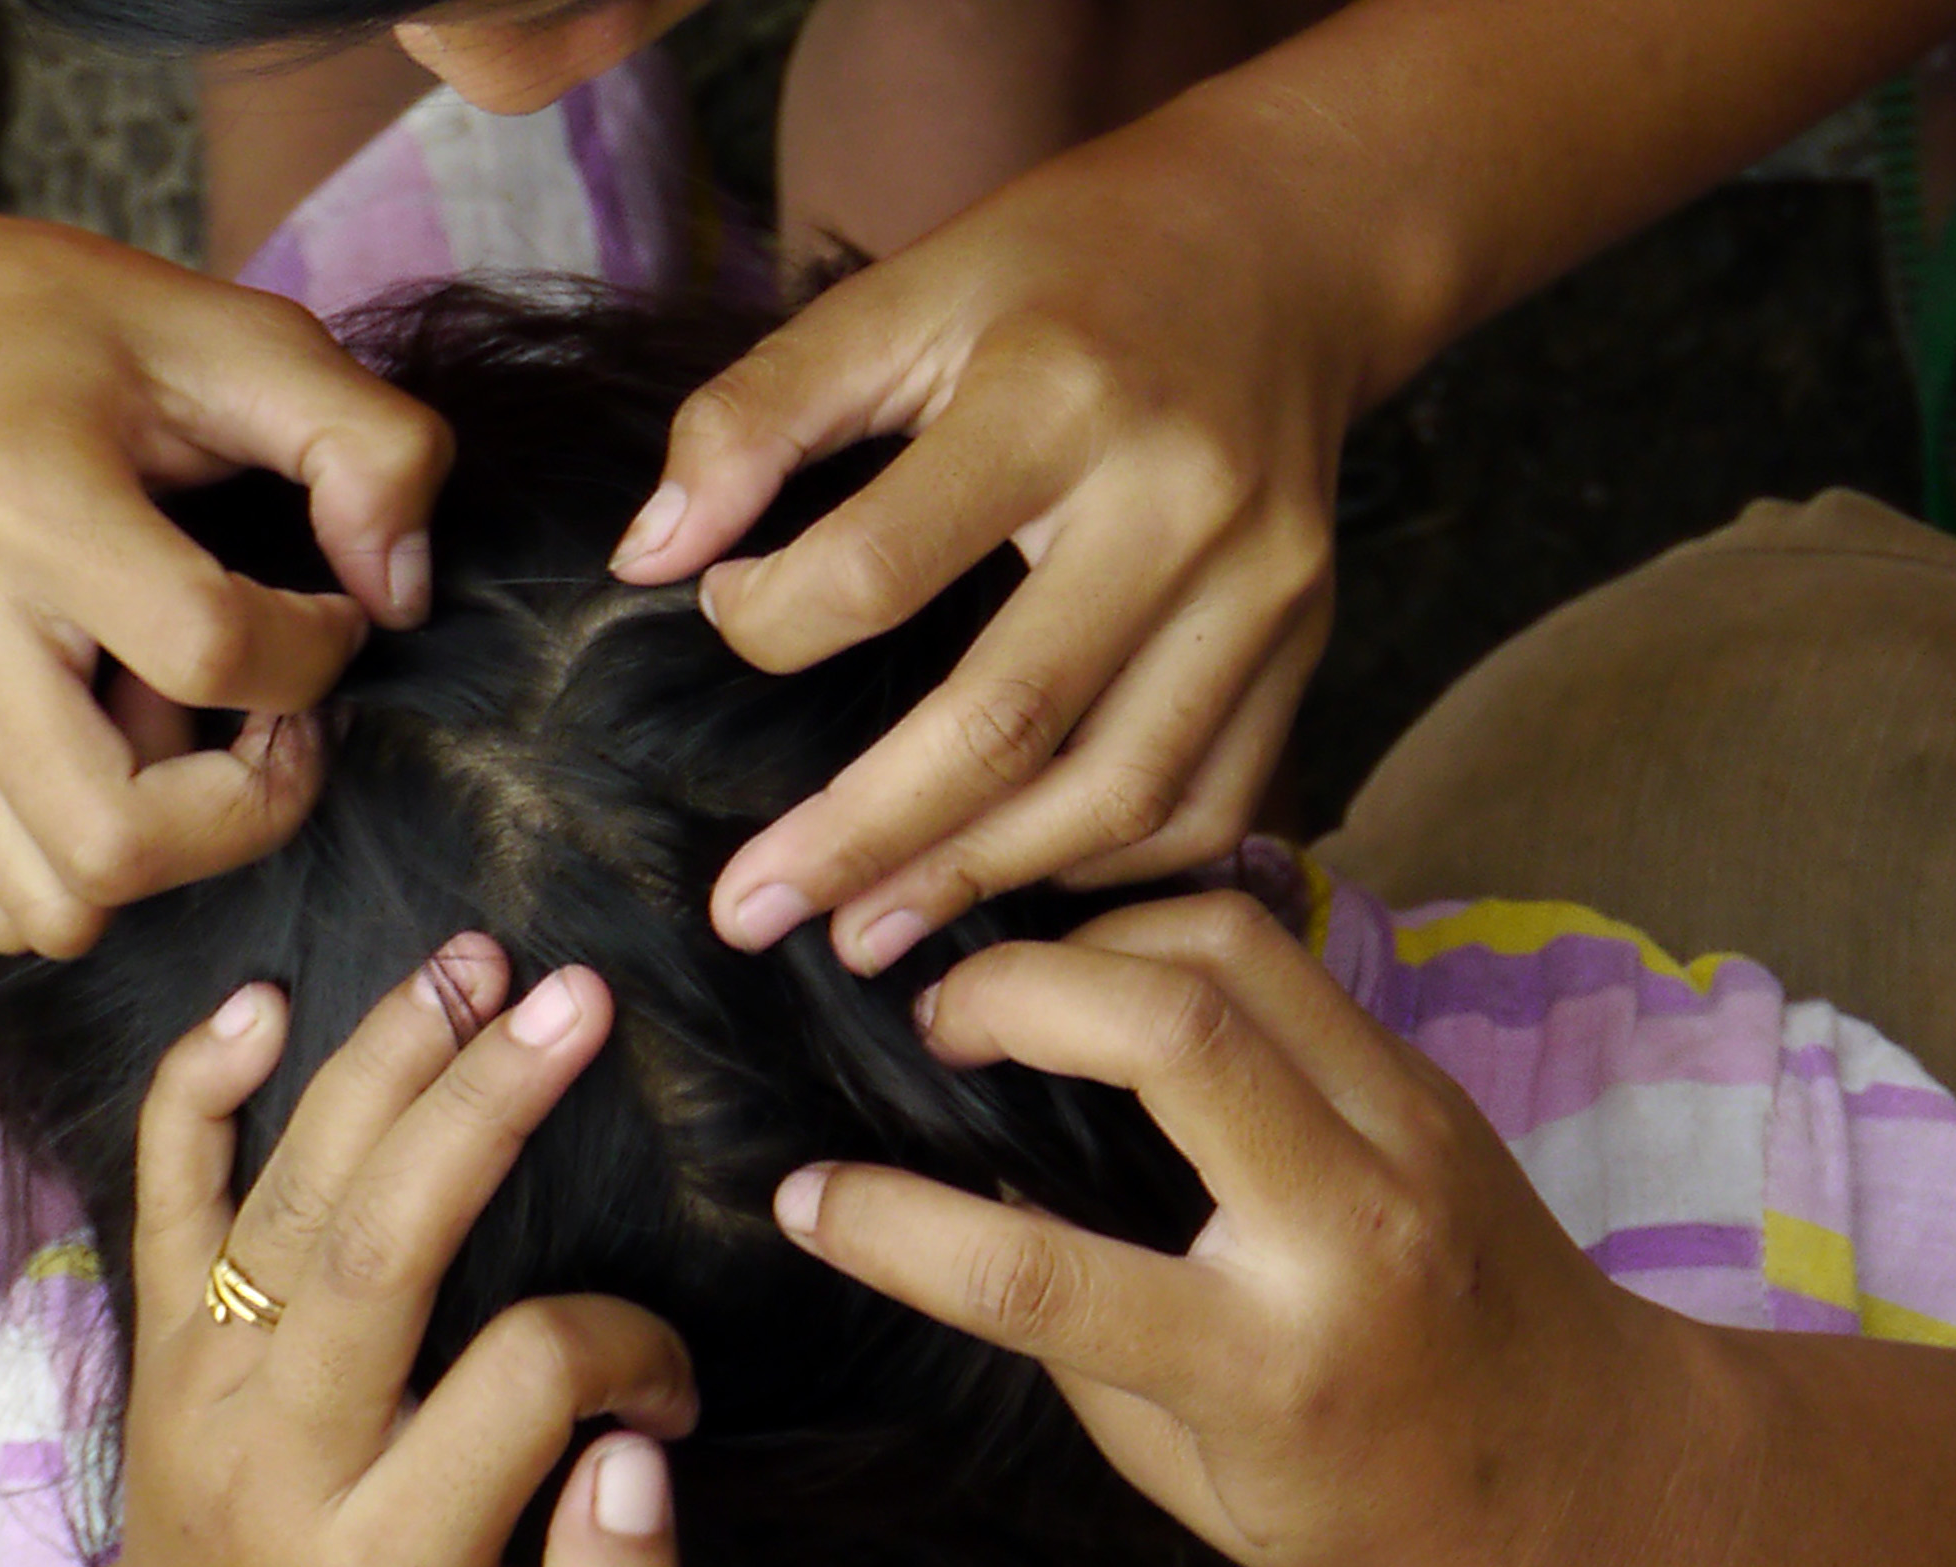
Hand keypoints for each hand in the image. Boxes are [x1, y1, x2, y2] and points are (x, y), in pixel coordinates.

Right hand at [0, 203, 453, 958]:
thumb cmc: (83, 343)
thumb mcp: (246, 337)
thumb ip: (369, 446)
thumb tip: (401, 599)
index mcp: (23, 500)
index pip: (211, 653)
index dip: (317, 653)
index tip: (331, 612)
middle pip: (119, 842)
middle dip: (248, 810)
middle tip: (279, 719)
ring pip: (60, 907)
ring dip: (165, 849)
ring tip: (184, 733)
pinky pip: (6, 905)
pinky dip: (89, 866)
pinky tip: (114, 752)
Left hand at [52, 940, 693, 1566]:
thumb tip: (637, 1454)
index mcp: (380, 1561)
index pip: (527, 1379)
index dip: (630, 1353)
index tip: (669, 1391)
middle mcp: (272, 1460)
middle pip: (377, 1244)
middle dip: (483, 1102)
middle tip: (579, 996)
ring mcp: (197, 1394)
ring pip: (280, 1196)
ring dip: (377, 1063)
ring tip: (472, 957)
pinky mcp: (154, 1353)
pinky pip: (161, 1203)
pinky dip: (192, 1095)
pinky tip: (258, 1003)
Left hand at [613, 87, 1410, 973]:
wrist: (1284, 242)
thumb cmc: (1067, 272)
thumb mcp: (904, 290)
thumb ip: (760, 414)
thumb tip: (648, 556)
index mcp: (1057, 397)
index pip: (882, 567)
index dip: (773, 624)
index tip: (723, 620)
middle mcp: (1177, 503)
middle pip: (1005, 722)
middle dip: (862, 842)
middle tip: (751, 916)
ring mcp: (1262, 587)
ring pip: (1117, 793)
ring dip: (978, 883)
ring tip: (867, 935)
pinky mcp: (1307, 642)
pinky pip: (1209, 804)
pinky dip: (1105, 869)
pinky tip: (1007, 880)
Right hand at [769, 890, 1690, 1566]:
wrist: (1614, 1475)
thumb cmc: (1389, 1517)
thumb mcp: (1204, 1485)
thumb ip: (1086, 1348)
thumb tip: (974, 1207)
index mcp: (1274, 1370)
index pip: (1041, 1275)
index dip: (889, 1227)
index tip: (801, 1196)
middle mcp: (1348, 1229)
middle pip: (1167, 1028)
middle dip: (1009, 993)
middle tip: (930, 1023)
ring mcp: (1405, 1131)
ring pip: (1230, 947)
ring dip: (1091, 940)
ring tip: (1012, 990)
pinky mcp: (1425, 1076)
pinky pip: (1282, 959)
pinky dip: (1170, 943)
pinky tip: (1105, 979)